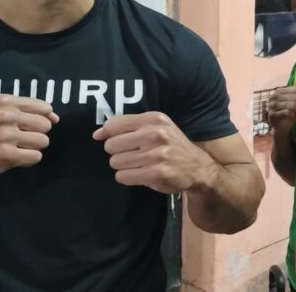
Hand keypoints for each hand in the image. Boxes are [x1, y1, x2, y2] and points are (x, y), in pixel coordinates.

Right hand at [0, 94, 58, 180]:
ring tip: (16, 148)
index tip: (31, 127)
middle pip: (46, 125)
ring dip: (33, 148)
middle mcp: (4, 115)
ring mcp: (4, 134)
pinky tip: (14, 158)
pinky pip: (35, 156)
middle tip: (20, 139)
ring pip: (43, 141)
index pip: (44, 107)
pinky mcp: (4, 154)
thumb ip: (24, 110)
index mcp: (3, 101)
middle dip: (37, 134)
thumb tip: (55, 117)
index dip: (43, 119)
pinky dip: (28, 159)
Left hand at [92, 112, 214, 193]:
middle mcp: (156, 133)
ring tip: (138, 165)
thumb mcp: (157, 127)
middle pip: (111, 145)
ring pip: (116, 162)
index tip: (106, 139)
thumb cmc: (171, 145)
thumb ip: (128, 127)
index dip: (106, 134)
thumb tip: (97, 134)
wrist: (197, 167)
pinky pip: (123, 176)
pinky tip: (140, 174)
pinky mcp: (157, 173)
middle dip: (117, 152)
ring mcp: (157, 154)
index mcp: (154, 119)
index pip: (114, 124)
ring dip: (123, 166)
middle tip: (131, 155)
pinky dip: (128, 177)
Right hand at [266, 86, 295, 138]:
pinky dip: (292, 115)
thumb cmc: (290, 112)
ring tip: (294, 113)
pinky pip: (287, 112)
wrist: (282, 126)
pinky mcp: (272, 114)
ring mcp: (272, 105)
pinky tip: (290, 116)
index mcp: (279, 90)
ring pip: (293, 104)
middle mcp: (274, 96)